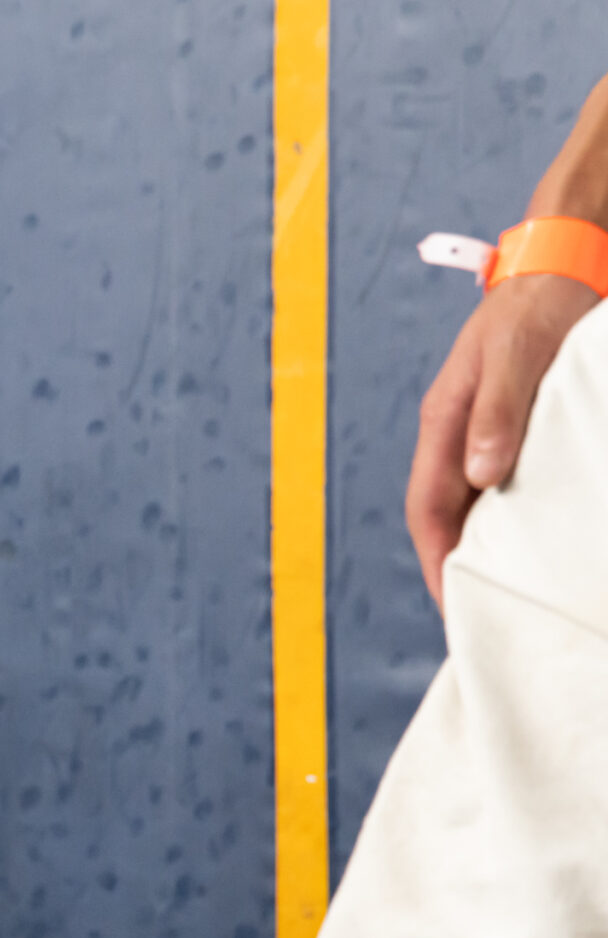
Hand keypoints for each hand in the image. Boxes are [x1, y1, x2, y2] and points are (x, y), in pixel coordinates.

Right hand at [406, 273, 598, 608]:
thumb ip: (498, 413)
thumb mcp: (520, 353)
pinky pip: (513, 483)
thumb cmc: (543, 300)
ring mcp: (490, 430)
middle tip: (485, 613)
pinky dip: (521, 516)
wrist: (575, 257)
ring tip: (515, 588)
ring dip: (491, 545)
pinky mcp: (524, 425)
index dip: (437, 560)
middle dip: (459, 567)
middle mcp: (461, 433)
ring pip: (480, 502)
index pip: (428, 508)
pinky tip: (546, 536)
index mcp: (445, 420)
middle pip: (449, 515)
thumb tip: (481, 475)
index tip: (456, 605)